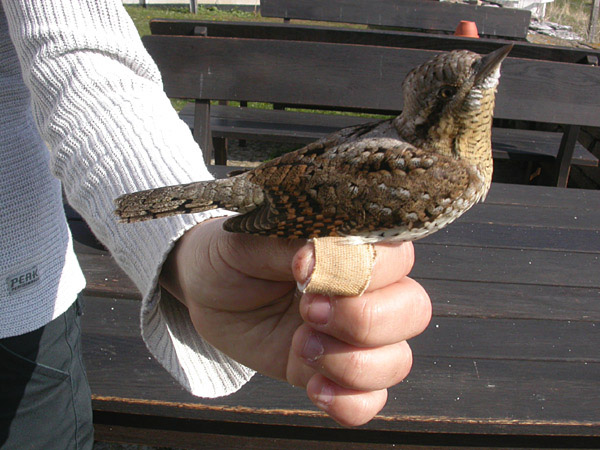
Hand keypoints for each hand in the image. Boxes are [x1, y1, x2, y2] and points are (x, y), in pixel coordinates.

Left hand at [160, 217, 430, 425]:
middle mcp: (366, 291)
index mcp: (353, 247)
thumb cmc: (232, 256)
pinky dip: (350, 402)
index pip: (398, 254)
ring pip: (398, 359)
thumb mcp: (246, 241)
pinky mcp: (336, 373)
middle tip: (307, 312)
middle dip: (362, 318)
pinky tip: (314, 387)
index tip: (302, 270)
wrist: (207, 294)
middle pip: (412, 310)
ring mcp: (353, 336)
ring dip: (352, 362)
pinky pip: (371, 401)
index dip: (361, 270)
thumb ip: (286, 242)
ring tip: (301, 346)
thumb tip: (321, 255)